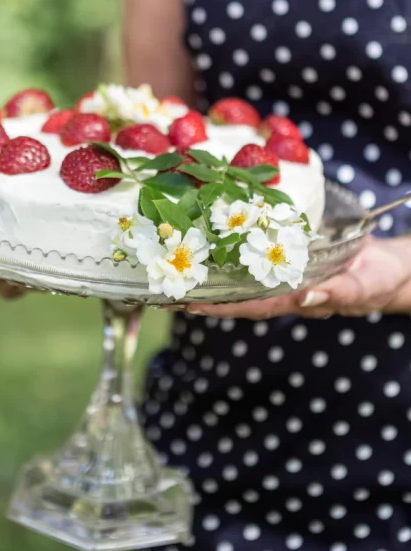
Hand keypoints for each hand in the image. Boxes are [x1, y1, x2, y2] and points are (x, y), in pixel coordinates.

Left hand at [188, 236, 410, 319]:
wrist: (386, 266)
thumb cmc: (377, 281)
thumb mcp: (362, 287)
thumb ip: (337, 293)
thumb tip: (306, 296)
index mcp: (296, 299)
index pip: (249, 306)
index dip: (218, 307)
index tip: (187, 305)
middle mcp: (282, 289)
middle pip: (235, 294)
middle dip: (202, 294)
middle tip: (163, 290)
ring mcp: (283, 273)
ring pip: (241, 277)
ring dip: (211, 274)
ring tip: (176, 267)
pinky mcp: (288, 256)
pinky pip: (255, 257)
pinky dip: (232, 254)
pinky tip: (213, 243)